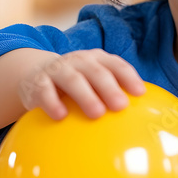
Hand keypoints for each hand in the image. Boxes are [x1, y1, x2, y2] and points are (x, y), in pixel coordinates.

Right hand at [17, 49, 145, 119]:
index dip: (129, 77)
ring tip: (97, 113)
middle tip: (121, 106)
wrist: (35, 74)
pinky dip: (52, 102)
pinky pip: (44, 91)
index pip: (116, 64)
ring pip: (72, 79)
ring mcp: (58, 70)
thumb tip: (142, 117)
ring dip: (86, 95)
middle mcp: (78, 61)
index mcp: (96, 59)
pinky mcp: (37, 82)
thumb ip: (113, 93)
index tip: (140, 94)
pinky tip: (61, 116)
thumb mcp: (93, 82)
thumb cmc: (76, 83)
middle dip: (110, 88)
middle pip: (97, 71)